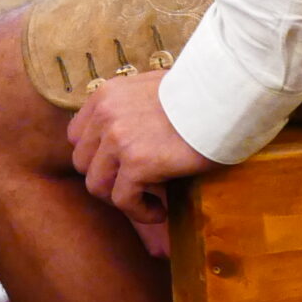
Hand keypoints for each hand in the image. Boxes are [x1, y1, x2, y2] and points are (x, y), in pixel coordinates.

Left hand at [66, 69, 212, 257]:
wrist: (224, 98)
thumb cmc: (199, 95)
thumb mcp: (153, 89)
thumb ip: (131, 107)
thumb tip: (132, 136)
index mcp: (106, 95)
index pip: (77, 136)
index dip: (97, 158)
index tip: (120, 168)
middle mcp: (105, 114)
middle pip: (83, 163)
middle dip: (108, 180)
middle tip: (136, 187)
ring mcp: (118, 138)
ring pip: (97, 186)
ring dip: (122, 199)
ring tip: (149, 201)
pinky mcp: (137, 162)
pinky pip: (123, 200)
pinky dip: (140, 212)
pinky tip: (160, 210)